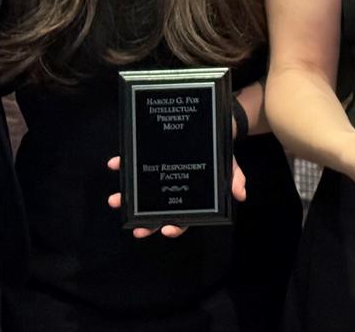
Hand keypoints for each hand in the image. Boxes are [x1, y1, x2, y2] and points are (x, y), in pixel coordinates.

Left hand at [105, 154, 247, 237]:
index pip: (182, 217)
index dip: (175, 226)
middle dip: (144, 222)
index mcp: (189, 198)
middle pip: (156, 211)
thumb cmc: (221, 152)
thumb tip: (240, 195)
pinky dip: (122, 164)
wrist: (216, 124)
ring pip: (139, 192)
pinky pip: (133, 163)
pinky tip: (114, 164)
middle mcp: (170, 190)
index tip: (167, 230)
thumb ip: (235, 179)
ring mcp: (158, 176)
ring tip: (115, 200)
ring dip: (125, 198)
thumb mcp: (231, 165)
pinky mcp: (150, 157)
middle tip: (136, 227)